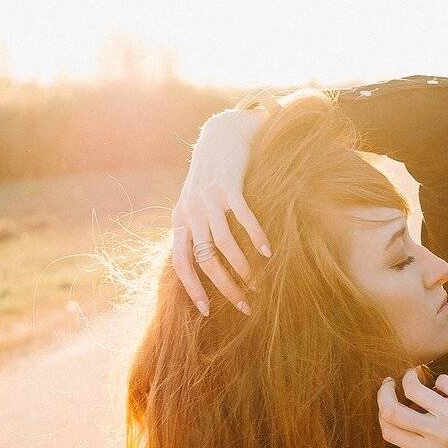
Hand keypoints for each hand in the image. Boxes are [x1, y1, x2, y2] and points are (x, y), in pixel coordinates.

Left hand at [171, 108, 270, 314]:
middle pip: (205, 260)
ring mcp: (208, 197)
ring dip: (242, 267)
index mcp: (180, 220)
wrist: (222, 134)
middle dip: (225, 286)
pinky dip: (257, 238)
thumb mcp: (197, 205)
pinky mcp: (228, 184)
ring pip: (223, 243)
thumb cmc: (213, 179)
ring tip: (258, 281)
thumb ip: (197, 233)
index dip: (193, 289)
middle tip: (245, 304)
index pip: (181, 263)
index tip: (207, 312)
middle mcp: (190, 210)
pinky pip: (243, 218)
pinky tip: (268, 253)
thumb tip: (205, 271)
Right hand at [377, 369, 447, 447]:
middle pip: (392, 412)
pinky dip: (443, 380)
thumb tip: (398, 409)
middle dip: (384, 392)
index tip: (387, 399)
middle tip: (390, 382)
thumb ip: (427, 436)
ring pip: (413, 390)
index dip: (381, 412)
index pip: (390, 433)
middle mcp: (440, 438)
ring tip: (416, 373)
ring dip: (410, 376)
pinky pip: (441, 381)